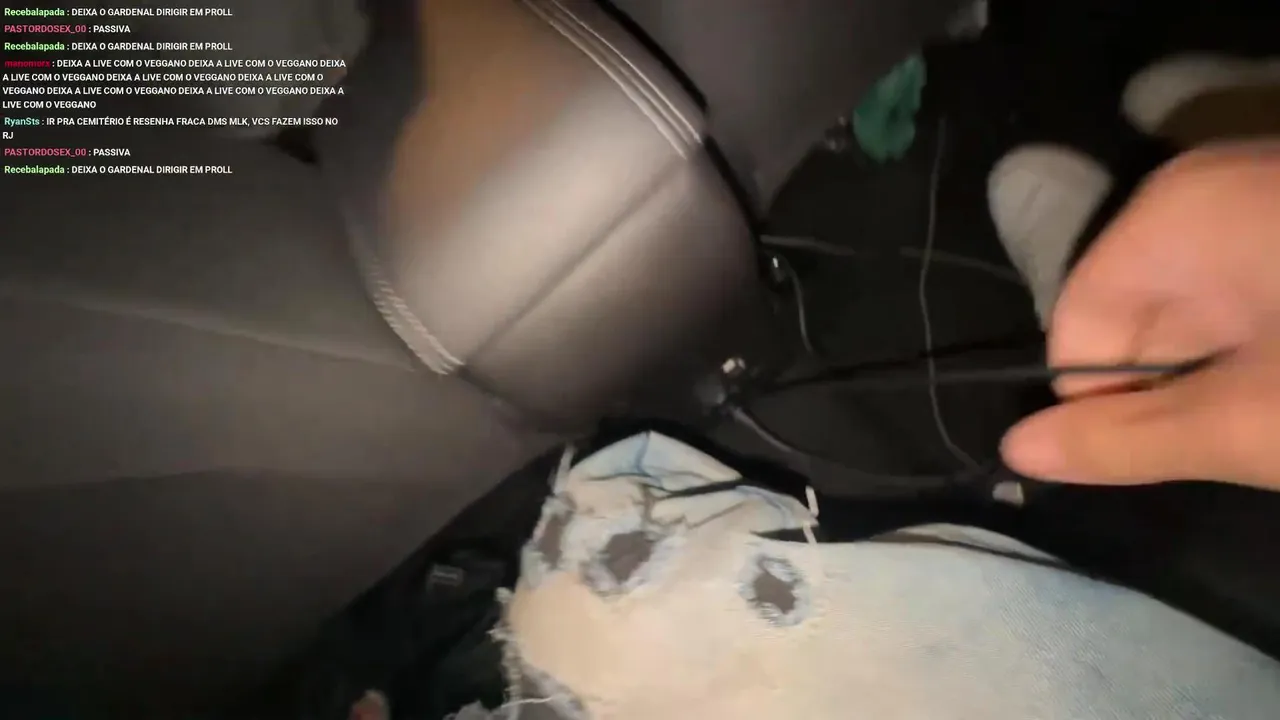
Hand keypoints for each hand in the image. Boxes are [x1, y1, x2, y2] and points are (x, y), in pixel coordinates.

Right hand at [1001, 141, 1279, 489]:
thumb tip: (1010, 452)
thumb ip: (1121, 440)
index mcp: (1171, 213)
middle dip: (1180, 381)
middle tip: (1252, 420)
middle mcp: (1204, 182)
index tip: (1192, 440)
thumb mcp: (1242, 423)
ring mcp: (1261, 187)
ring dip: (1229, 362)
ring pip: (1197, 305)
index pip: (1077, 329)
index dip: (1115, 403)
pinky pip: (1245, 279)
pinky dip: (1264, 332)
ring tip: (1279, 383)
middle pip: (1136, 314)